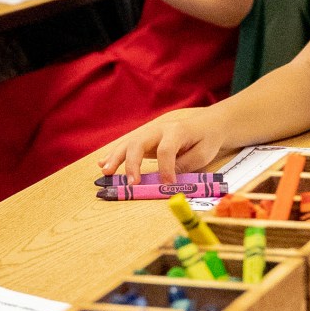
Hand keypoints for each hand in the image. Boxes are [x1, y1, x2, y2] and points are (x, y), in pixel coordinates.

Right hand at [97, 107, 230, 179]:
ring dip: (116, 158)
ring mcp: (150, 134)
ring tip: (106, 172)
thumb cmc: (205, 140)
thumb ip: (184, 165)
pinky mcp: (145, 141)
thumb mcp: (203, 154)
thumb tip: (166, 179)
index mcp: (177, 131)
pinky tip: (102, 164)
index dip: (166, 169)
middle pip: (140, 143)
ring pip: (129, 144)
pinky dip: (114, 155)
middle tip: (131, 182)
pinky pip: (127, 147)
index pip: (166, 150)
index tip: (168, 185)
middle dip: (133, 163)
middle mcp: (159, 130)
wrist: (207, 125)